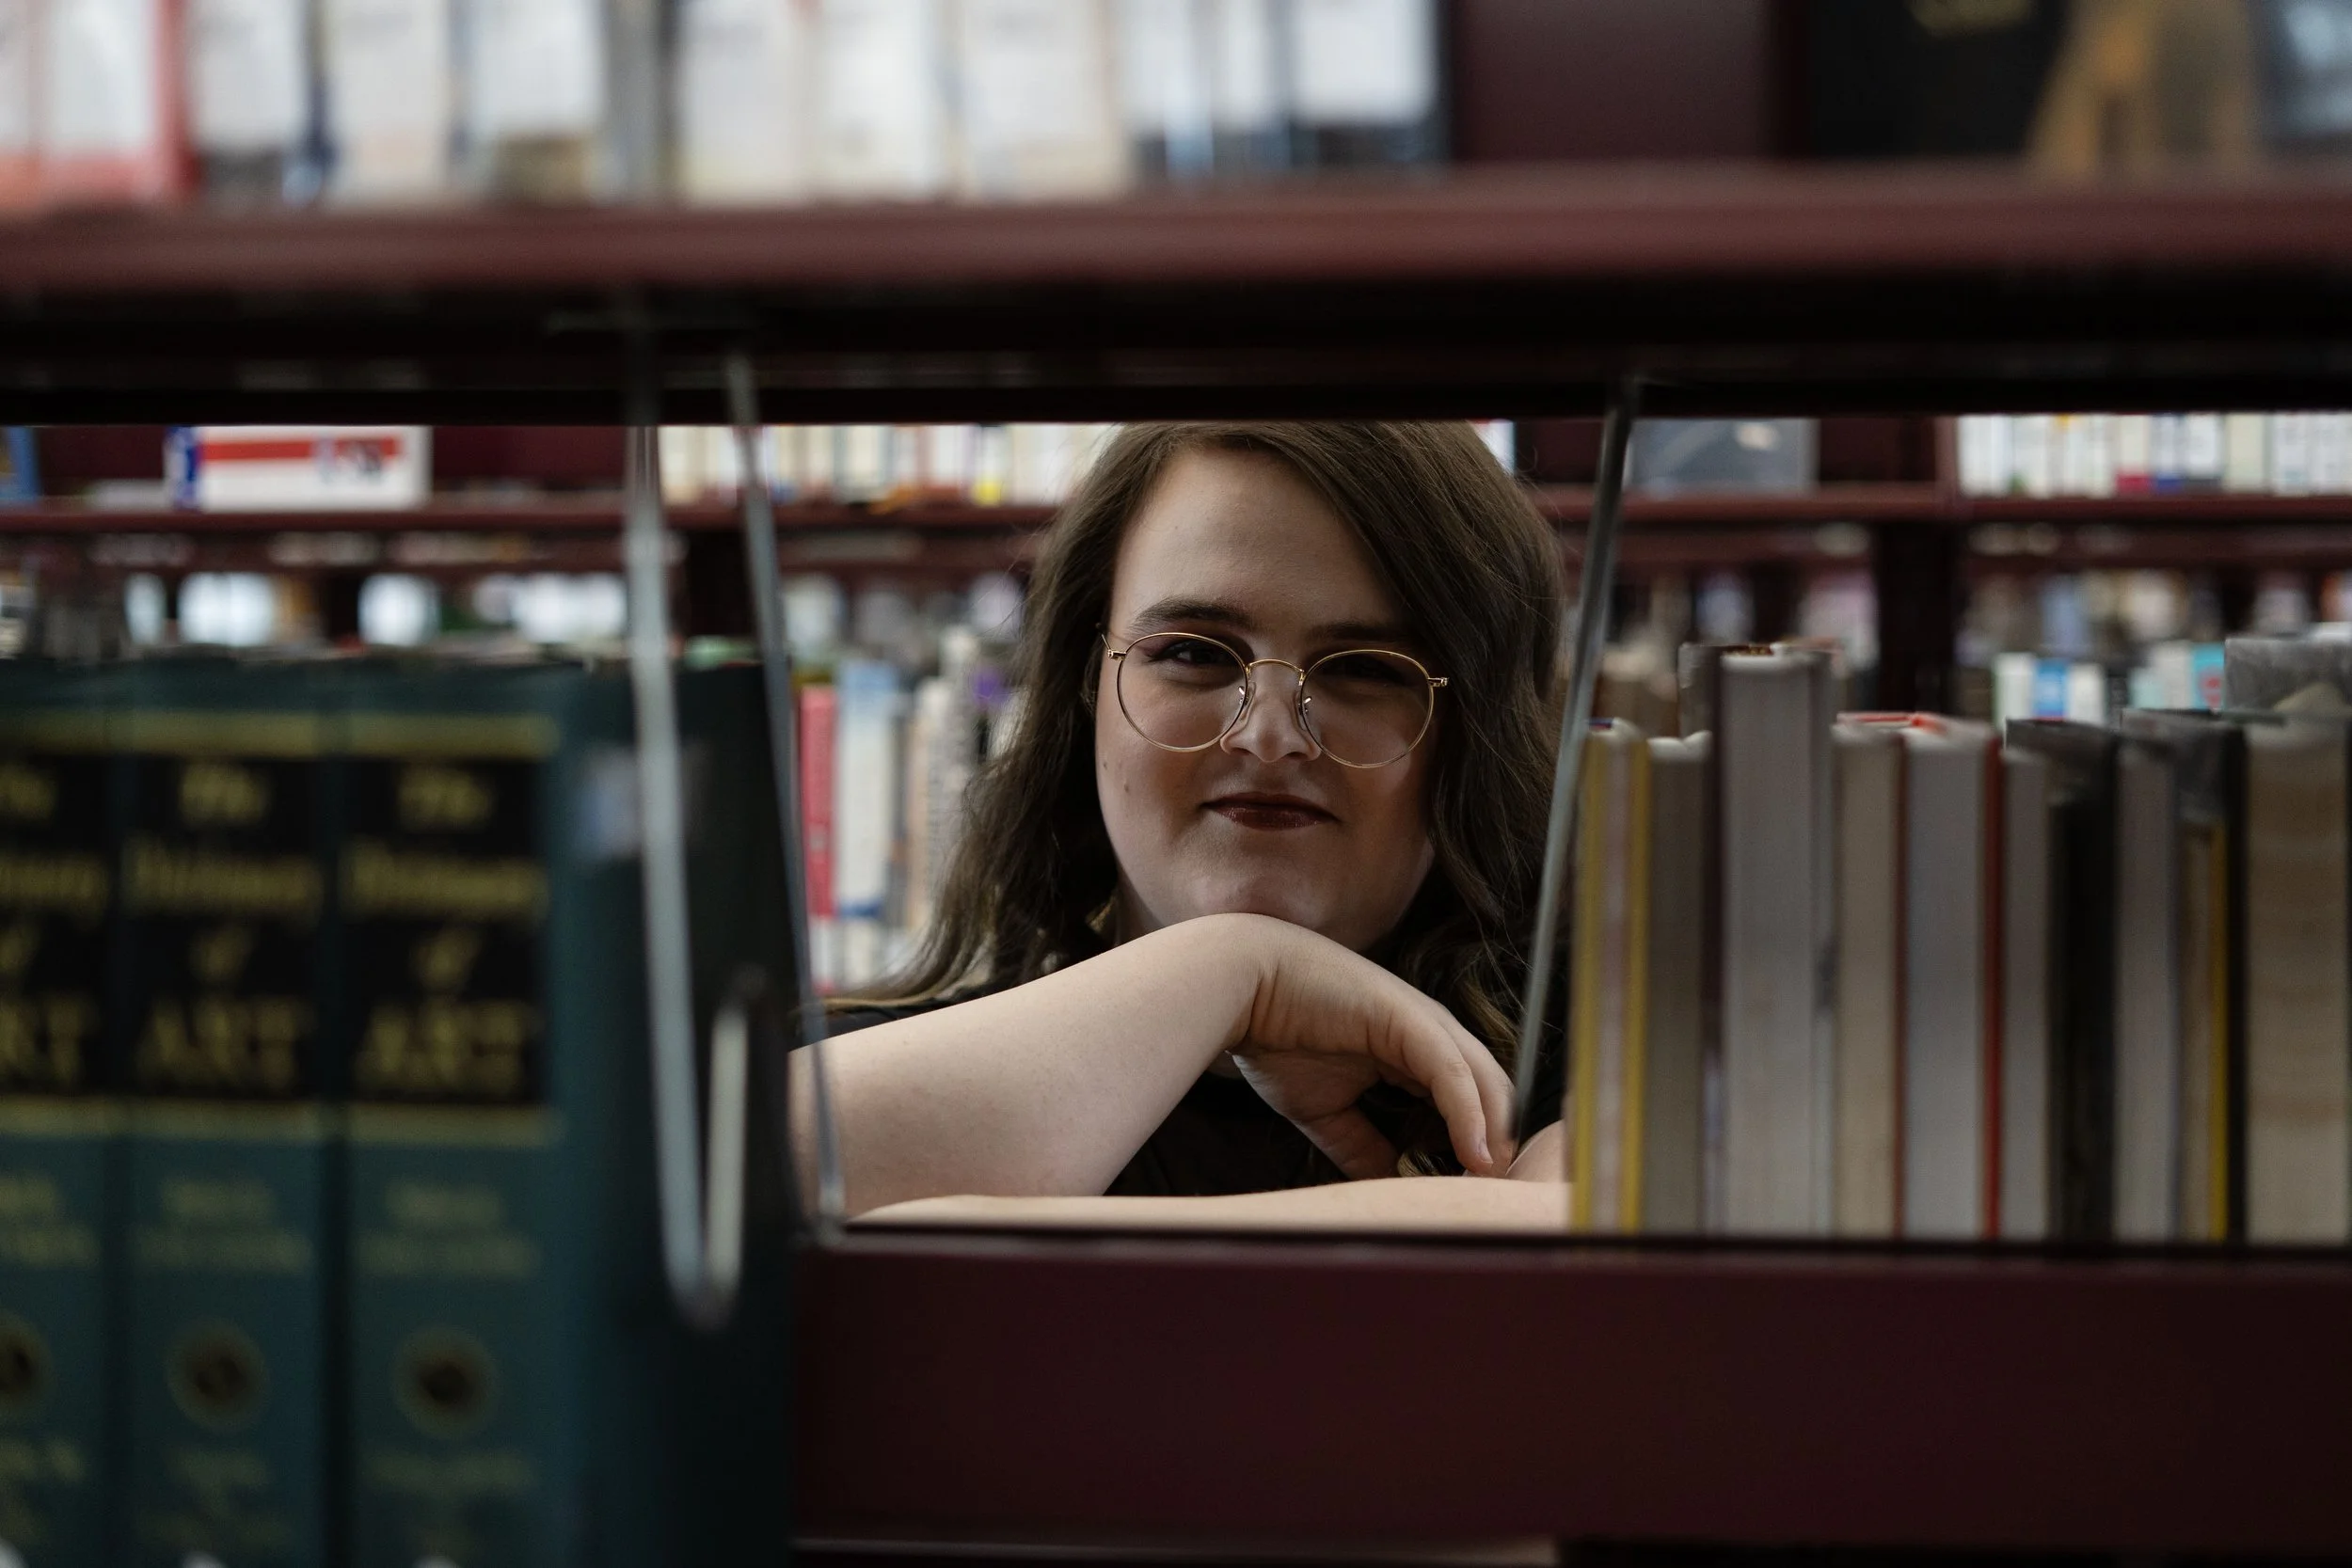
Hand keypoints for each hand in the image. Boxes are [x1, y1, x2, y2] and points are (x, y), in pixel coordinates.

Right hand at [1196, 915, 1516, 1179]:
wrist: (1240, 988)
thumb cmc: (1277, 1038)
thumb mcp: (1326, 1110)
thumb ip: (1361, 1147)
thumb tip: (1386, 1189)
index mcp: (1415, 1051)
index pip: (1472, 1100)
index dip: (1480, 1145)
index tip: (1474, 1195)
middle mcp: (1430, 1033)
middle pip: (1492, 1092)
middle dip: (1499, 1145)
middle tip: (1493, 1198)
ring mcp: (1424, 1022)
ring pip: (1485, 1081)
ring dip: (1495, 1135)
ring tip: (1492, 1183)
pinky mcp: (1410, 1018)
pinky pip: (1454, 1072)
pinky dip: (1469, 1114)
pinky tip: (1473, 1154)